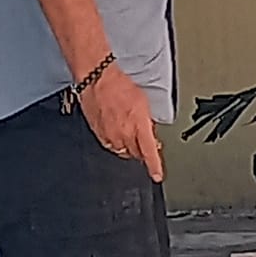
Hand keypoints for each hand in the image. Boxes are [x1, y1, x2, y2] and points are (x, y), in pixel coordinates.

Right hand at [80, 65, 162, 179]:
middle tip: (143, 141)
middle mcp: (124, 135)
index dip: (154, 167)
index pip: (149, 153)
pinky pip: (110, 145)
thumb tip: (150, 134)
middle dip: (141, 150)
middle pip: (136, 154)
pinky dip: (115, 142)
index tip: (157, 176)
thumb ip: (147, 123)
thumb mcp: (144, 103)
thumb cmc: (120, 86)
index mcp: (139, 127)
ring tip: (128, 131)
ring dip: (128, 146)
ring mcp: (109, 137)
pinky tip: (116, 130)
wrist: (97, 80)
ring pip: (122, 151)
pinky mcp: (98, 135)